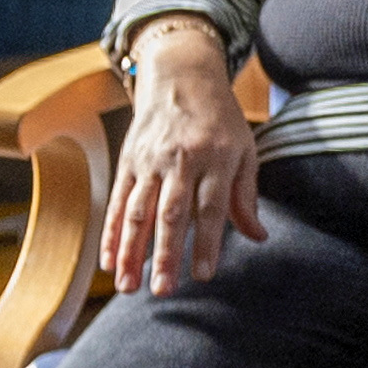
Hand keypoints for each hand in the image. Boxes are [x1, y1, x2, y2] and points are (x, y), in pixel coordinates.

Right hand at [101, 34, 266, 294]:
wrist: (181, 76)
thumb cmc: (219, 119)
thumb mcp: (244, 150)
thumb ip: (246, 195)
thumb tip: (258, 236)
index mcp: (214, 158)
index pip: (210, 208)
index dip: (207, 243)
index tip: (204, 275)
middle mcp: (180, 160)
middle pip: (170, 214)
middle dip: (165, 255)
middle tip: (162, 290)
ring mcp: (149, 162)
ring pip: (137, 212)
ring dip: (131, 251)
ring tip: (127, 285)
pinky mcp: (128, 163)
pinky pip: (117, 202)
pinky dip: (111, 233)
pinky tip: (108, 261)